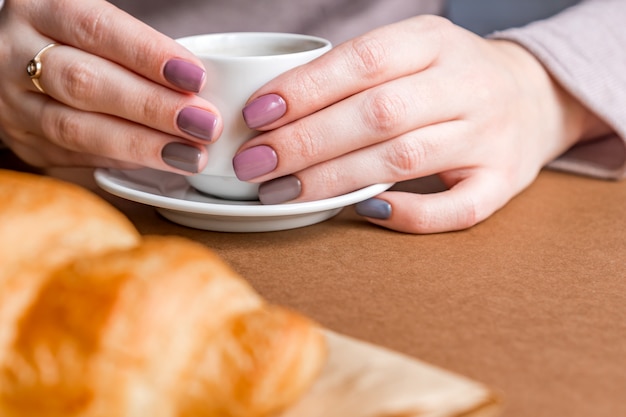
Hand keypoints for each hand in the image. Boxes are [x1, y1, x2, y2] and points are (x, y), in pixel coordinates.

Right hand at [0, 0, 221, 173]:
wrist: (19, 62)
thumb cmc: (80, 41)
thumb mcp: (103, 26)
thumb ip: (140, 49)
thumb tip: (200, 91)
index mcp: (41, 8)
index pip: (98, 29)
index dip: (149, 55)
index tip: (198, 78)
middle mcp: (16, 52)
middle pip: (86, 83)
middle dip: (153, 107)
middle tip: (204, 124)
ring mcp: (13, 101)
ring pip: (76, 129)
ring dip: (142, 145)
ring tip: (192, 155)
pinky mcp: (23, 139)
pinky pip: (74, 156)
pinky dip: (122, 160)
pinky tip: (160, 163)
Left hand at [234, 15, 607, 232]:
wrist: (532, 97)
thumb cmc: (448, 78)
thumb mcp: (410, 51)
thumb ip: (354, 74)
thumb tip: (274, 111)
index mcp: (435, 42)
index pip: (364, 60)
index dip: (306, 88)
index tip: (257, 115)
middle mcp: (467, 85)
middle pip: (378, 113)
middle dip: (307, 141)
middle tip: (254, 165)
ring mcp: (489, 136)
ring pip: (405, 159)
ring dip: (336, 179)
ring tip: (283, 192)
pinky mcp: (503, 182)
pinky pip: (457, 208)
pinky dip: (410, 215)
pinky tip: (365, 212)